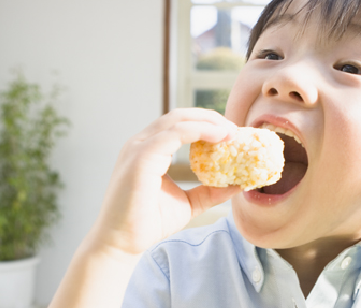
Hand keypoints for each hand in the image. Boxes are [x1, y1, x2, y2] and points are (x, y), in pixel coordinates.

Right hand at [89, 108, 240, 255]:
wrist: (122, 244)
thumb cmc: (149, 222)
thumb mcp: (189, 203)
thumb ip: (210, 191)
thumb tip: (238, 184)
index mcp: (150, 149)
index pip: (180, 123)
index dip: (207, 122)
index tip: (231, 133)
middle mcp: (142, 143)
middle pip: (180, 116)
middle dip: (210, 117)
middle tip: (234, 129)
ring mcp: (139, 148)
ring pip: (178, 120)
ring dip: (208, 122)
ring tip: (230, 132)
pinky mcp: (140, 157)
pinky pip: (174, 134)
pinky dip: (199, 131)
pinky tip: (218, 137)